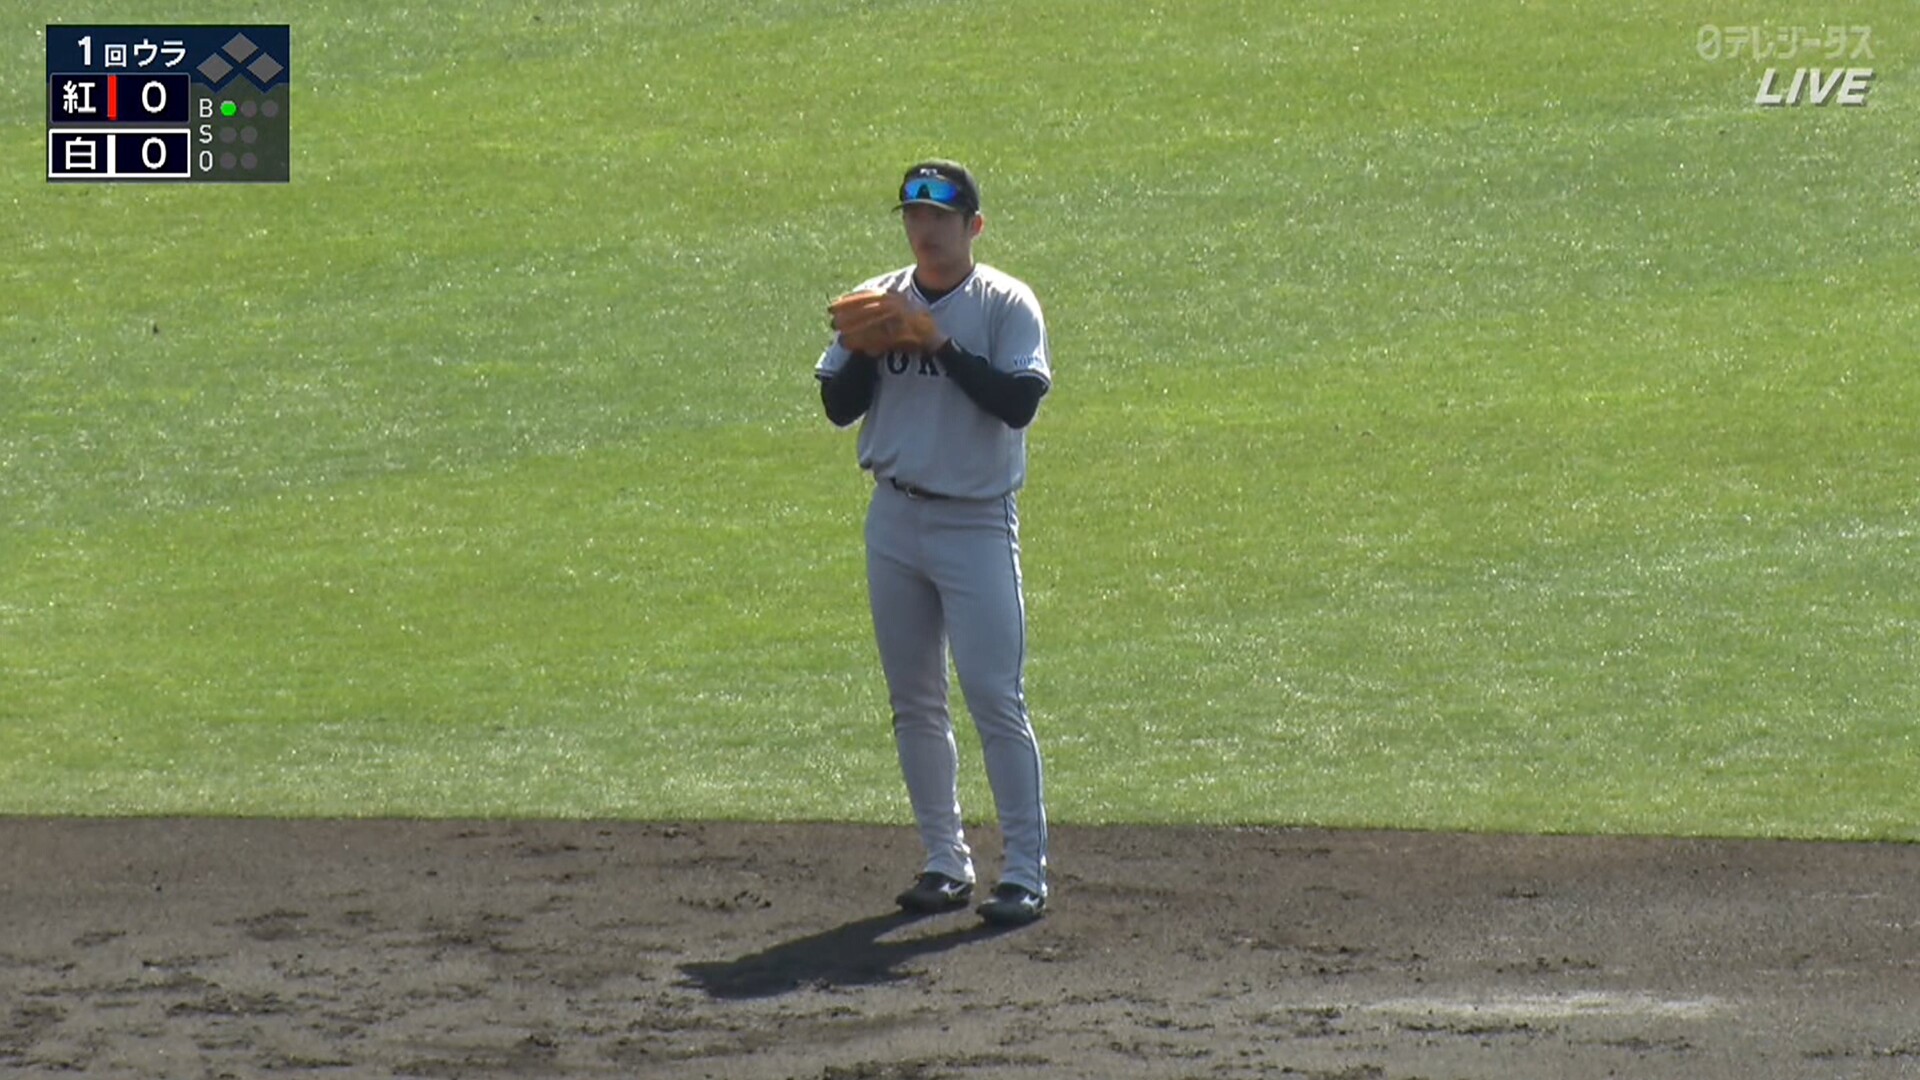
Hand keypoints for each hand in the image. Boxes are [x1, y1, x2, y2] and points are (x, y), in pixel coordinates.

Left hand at [828, 289, 944, 354]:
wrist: (936, 338)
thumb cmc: (915, 323)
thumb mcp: (898, 307)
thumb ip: (880, 305)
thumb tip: (852, 302)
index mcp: (894, 296)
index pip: (868, 295)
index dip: (849, 300)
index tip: (833, 305)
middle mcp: (897, 305)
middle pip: (866, 310)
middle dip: (847, 316)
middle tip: (832, 322)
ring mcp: (900, 320)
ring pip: (870, 326)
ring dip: (854, 332)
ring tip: (840, 338)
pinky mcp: (902, 336)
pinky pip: (878, 340)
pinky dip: (864, 343)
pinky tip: (852, 346)